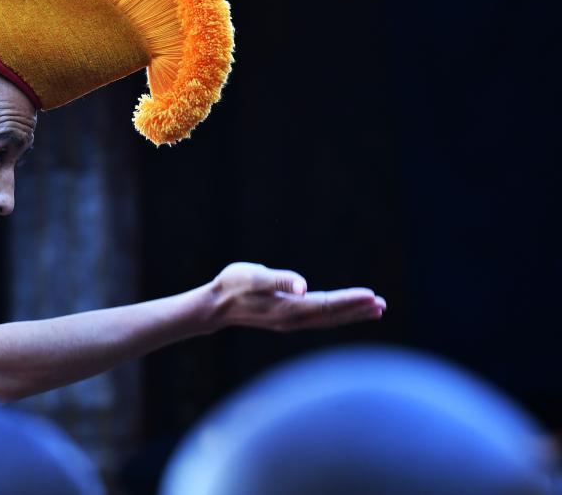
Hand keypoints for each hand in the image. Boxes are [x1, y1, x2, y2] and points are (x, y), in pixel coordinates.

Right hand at [203, 262, 385, 332]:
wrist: (214, 306)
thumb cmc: (231, 285)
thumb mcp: (252, 276)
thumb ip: (278, 279)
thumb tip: (303, 286)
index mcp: (287, 308)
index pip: (326, 305)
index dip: (349, 301)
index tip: (372, 295)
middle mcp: (292, 319)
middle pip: (332, 316)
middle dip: (357, 310)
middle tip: (383, 305)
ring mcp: (290, 322)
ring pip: (328, 320)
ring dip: (351, 315)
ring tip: (375, 310)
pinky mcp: (287, 320)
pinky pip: (320, 319)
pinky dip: (337, 315)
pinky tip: (345, 312)